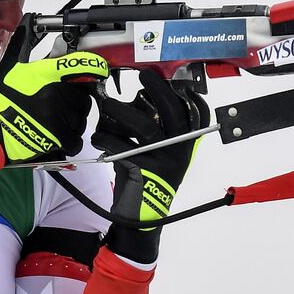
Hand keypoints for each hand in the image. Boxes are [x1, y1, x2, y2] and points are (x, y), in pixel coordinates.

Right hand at [0, 31, 110, 164]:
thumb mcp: (10, 66)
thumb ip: (23, 44)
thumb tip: (28, 24)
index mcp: (47, 74)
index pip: (81, 65)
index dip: (95, 66)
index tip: (99, 69)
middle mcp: (55, 94)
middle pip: (83, 96)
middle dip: (76, 99)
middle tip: (61, 101)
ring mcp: (57, 117)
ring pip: (81, 118)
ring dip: (73, 119)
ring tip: (56, 119)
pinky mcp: (56, 137)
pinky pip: (76, 139)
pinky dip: (70, 139)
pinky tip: (58, 134)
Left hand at [94, 71, 208, 260]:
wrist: (141, 217)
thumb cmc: (145, 180)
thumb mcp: (156, 155)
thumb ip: (152, 132)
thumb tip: (134, 102)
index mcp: (185, 145)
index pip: (197, 115)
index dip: (188, 96)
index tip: (174, 80)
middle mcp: (180, 152)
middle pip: (173, 112)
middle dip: (158, 90)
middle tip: (143, 76)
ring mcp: (164, 162)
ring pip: (145, 128)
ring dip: (122, 112)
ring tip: (107, 105)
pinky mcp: (145, 173)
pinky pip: (124, 149)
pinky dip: (107, 139)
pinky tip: (97, 138)